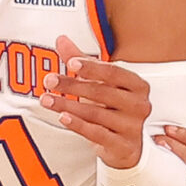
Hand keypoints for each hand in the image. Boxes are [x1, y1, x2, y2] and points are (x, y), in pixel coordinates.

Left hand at [41, 35, 150, 166]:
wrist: (126, 146)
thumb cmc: (114, 110)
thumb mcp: (101, 84)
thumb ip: (82, 62)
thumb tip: (61, 40)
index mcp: (137, 86)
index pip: (114, 73)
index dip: (92, 67)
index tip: (71, 63)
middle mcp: (138, 105)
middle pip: (102, 92)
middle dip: (72, 86)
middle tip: (50, 81)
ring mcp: (132, 127)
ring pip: (95, 114)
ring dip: (67, 105)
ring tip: (47, 100)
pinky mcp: (122, 146)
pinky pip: (96, 133)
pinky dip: (78, 125)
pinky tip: (62, 117)